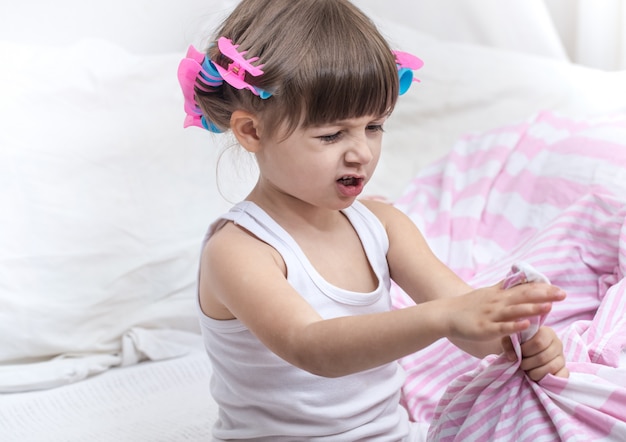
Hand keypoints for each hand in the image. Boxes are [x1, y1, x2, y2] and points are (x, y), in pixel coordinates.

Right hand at [444, 282, 565, 341]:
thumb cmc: (469, 305)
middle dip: (543, 295)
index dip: (543, 289)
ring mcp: (491, 315)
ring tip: (548, 307)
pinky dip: (514, 326)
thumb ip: (506, 287)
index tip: (560, 290)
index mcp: (500, 295)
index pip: (524, 289)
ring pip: (514, 311)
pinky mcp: (484, 328)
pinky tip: (526, 325)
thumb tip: (523, 277)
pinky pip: (501, 327)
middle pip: (523, 297)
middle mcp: (497, 303)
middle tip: (562, 295)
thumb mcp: (489, 292)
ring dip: (531, 309)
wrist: (446, 314)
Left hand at [502, 326, 568, 380]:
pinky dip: (550, 379)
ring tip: (528, 371)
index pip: (539, 342)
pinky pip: (562, 376)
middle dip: (528, 364)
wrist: (526, 351)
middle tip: (521, 365)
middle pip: (543, 357)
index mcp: (546, 332)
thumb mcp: (510, 339)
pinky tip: (539, 378)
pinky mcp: (564, 368)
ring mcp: (562, 356)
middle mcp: (557, 343)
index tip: (519, 353)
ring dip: (535, 373)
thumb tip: (513, 357)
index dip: (526, 350)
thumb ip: (508, 344)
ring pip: (551, 368)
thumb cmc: (519, 343)